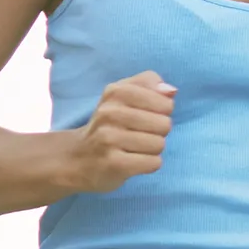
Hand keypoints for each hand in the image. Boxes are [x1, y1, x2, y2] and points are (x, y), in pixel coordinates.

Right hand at [69, 71, 175, 193]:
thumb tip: (171, 91)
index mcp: (116, 92)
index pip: (165, 101)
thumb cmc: (109, 124)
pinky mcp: (113, 163)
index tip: (146, 116)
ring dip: (152, 150)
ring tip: (134, 148)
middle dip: (158, 133)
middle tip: (139, 135)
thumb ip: (149, 84)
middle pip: (165, 124)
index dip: (163, 112)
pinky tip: (132, 161)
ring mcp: (109, 139)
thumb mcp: (123, 94)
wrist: (77, 157)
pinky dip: (148, 164)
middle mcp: (110, 113)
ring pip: (159, 144)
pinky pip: (153, 163)